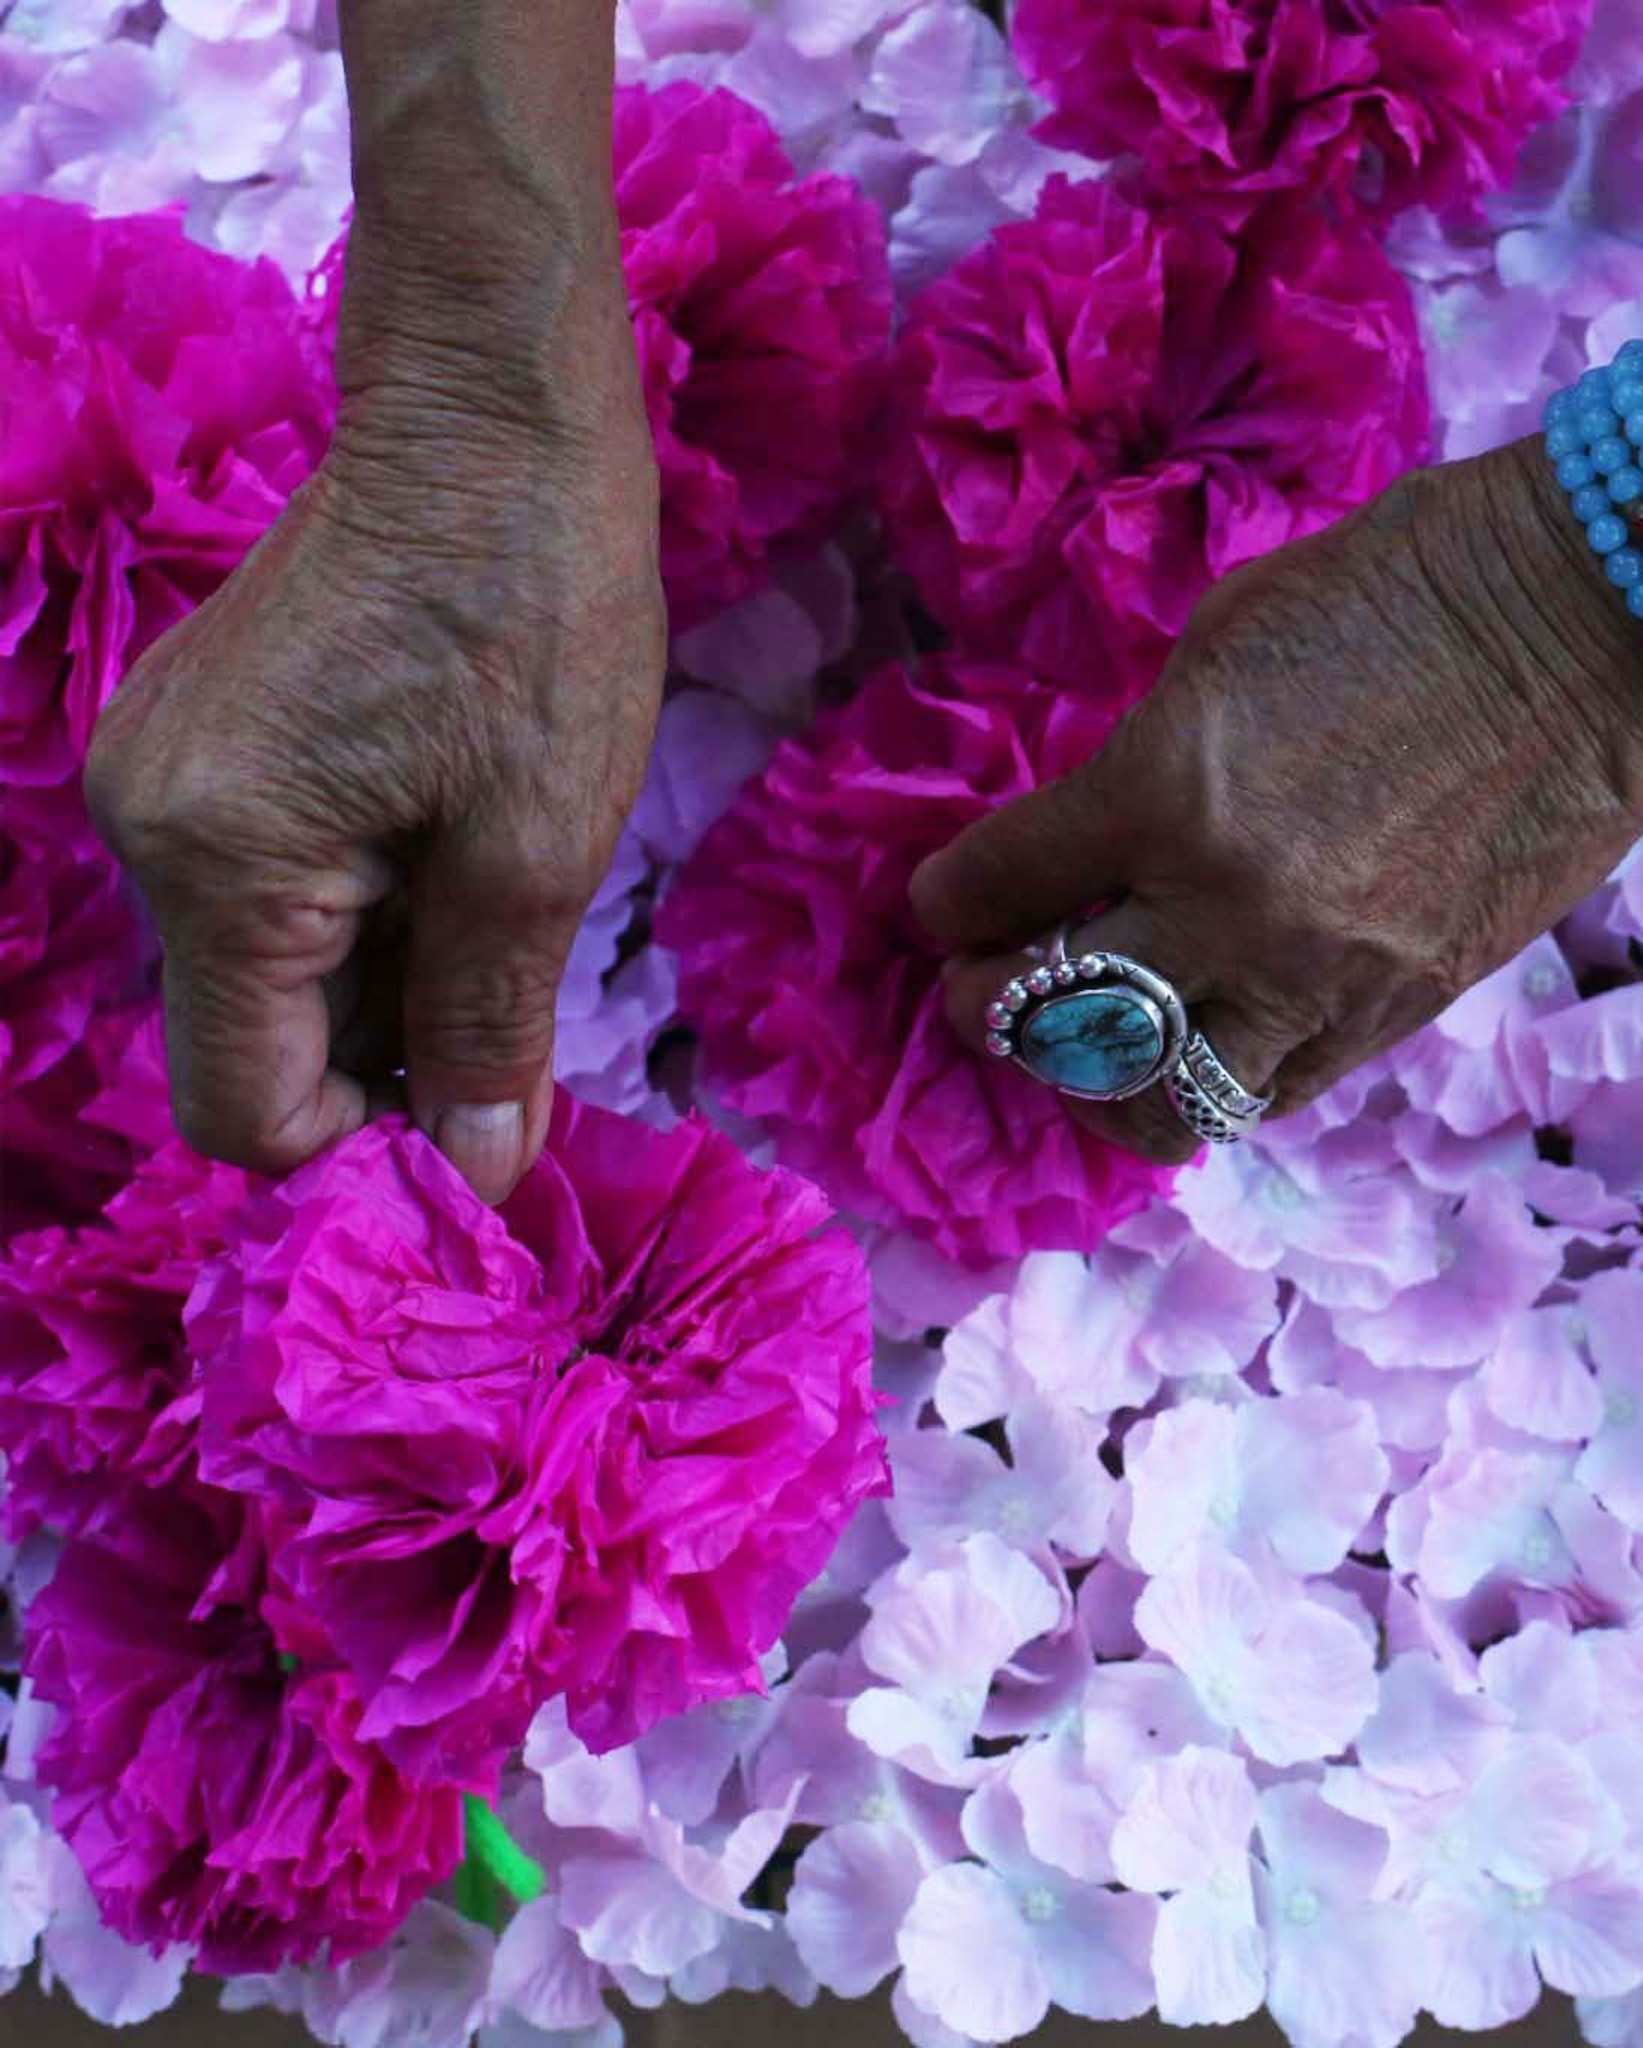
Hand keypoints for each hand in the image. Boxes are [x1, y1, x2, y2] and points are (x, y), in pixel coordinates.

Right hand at [84, 372, 663, 1202]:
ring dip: (393, 979)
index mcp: (216, 860)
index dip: (366, 1146)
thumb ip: (490, 1024)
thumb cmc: (537, 616)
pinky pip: (275, 893)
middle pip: (256, 1043)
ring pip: (273, 972)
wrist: (494, 427)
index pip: (242, 1110)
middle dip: (392, 1057)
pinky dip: (372, 911)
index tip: (486, 1123)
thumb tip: (473, 1173)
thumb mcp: (539, 847)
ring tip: (498, 893)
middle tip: (524, 1002)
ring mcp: (163, 778)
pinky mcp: (203, 744)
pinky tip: (458, 847)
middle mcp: (148, 825)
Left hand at [913, 438, 1642, 1163]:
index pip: (996, 888)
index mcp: (1168, 787)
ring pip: (1155, 1102)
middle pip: (1046, 1021)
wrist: (1603, 622)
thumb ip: (1151, 752)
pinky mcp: (1401, 1011)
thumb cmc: (1412, 581)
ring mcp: (1322, 977)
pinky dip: (1213, 1077)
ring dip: (1098, 1075)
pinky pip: (1269, 1094)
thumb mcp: (1231, 640)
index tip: (950, 897)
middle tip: (992, 976)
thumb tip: (1102, 828)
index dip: (949, 900)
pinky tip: (1202, 1034)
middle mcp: (1230, 908)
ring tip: (1094, 1035)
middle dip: (991, 1003)